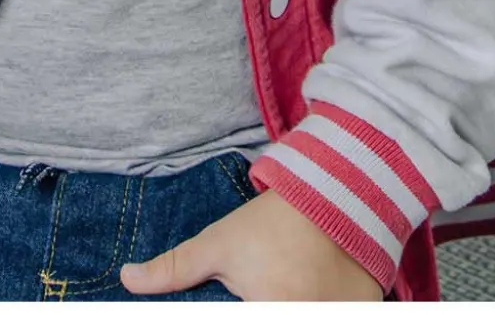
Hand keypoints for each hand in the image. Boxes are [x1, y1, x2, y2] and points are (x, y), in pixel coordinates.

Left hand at [118, 187, 383, 301]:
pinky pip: (339, 312)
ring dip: (292, 301)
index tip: (246, 298)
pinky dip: (322, 301)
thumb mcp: (218, 244)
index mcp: (271, 312)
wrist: (334, 192)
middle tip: (266, 288)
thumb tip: (127, 279)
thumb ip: (173, 269)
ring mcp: (341, 314)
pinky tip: (311, 285)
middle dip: (268, 302)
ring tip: (289, 280)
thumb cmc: (270, 223)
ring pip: (310, 314)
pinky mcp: (367, 309)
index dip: (245, 307)